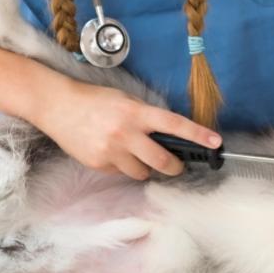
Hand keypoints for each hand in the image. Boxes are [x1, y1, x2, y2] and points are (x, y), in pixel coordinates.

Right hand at [30, 78, 221, 179]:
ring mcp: (112, 151)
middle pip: (163, 161)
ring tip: (135, 154)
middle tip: (176, 165)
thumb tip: (167, 135)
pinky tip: (111, 152)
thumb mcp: (124, 101)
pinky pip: (121, 172)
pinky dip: (122, 167)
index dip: (198, 134)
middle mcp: (126, 133)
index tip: (216, 142)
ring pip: (143, 172)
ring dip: (145, 168)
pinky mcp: (99, 164)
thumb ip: (145, 117)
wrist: (57, 106)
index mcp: (137, 113)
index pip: (175, 125)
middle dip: (174, 166)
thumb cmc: (93, 100)